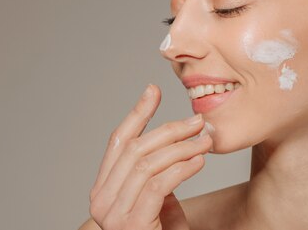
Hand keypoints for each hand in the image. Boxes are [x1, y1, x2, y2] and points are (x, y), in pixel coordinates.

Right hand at [88, 84, 212, 229]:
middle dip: (169, 129)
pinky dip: (181, 168)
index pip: (118, 142)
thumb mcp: (159, 203)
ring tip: (205, 140)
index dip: (137, 113)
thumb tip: (173, 145)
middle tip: (197, 122)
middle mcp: (102, 200)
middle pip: (135, 149)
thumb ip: (157, 177)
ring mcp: (113, 215)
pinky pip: (158, 185)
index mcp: (103, 190)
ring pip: (148, 164)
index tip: (154, 90)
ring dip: (181, 147)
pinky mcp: (132, 225)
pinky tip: (199, 161)